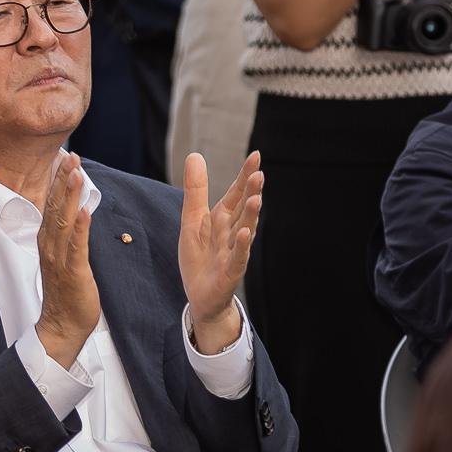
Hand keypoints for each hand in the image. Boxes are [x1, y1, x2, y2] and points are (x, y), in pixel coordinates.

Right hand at [33, 153, 99, 370]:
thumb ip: (67, 235)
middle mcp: (50, 246)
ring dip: (70, 196)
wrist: (61, 326)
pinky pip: (76, 247)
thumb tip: (76, 213)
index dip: (59, 181)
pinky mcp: (73, 272)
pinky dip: (80, 228)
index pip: (53, 204)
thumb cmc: (66, 293)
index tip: (66, 159)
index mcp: (48, 241)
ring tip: (76, 174)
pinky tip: (84, 212)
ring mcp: (59, 258)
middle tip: (71, 156)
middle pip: (56, 207)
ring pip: (64, 221)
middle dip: (64, 180)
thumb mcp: (64, 258)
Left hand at [180, 151, 259, 350]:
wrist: (200, 296)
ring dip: (250, 216)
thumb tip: (195, 154)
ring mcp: (233, 252)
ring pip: (244, 230)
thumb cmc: (200, 257)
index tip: (256, 156)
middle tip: (259, 173)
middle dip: (251, 192)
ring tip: (256, 199)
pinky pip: (237, 257)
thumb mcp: (192, 219)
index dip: (245, 176)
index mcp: (223, 217)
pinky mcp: (230, 272)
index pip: (237, 192)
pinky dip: (242, 246)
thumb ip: (196, 190)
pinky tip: (245, 233)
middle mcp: (232, 232)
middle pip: (243, 209)